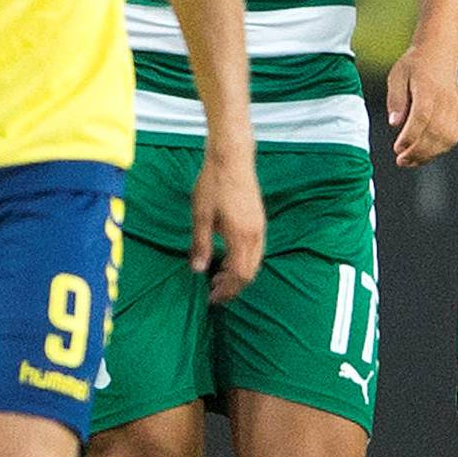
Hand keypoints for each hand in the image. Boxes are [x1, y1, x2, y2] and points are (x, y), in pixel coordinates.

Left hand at [190, 149, 263, 303]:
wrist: (232, 157)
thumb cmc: (213, 183)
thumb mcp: (200, 216)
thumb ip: (201, 245)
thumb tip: (198, 270)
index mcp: (241, 235)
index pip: (239, 275)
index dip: (227, 290)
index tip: (211, 298)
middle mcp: (255, 234)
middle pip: (250, 272)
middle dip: (233, 287)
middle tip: (214, 294)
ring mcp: (259, 226)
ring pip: (255, 261)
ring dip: (238, 274)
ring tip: (218, 278)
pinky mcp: (258, 219)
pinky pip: (256, 250)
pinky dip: (243, 261)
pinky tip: (227, 258)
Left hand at [387, 43, 457, 165]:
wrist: (440, 52)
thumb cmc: (416, 64)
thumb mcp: (397, 76)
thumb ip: (396, 99)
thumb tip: (394, 123)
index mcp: (429, 88)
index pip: (422, 117)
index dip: (410, 136)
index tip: (397, 148)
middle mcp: (446, 99)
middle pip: (436, 132)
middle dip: (418, 151)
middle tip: (402, 160)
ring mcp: (456, 107)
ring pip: (447, 138)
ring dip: (430, 154)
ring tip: (412, 161)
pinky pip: (454, 136)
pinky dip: (440, 149)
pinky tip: (426, 153)